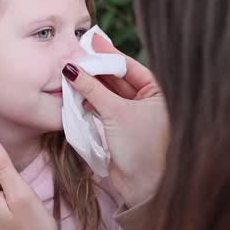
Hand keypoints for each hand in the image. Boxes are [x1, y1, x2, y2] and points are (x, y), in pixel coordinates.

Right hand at [65, 37, 168, 208]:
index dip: (108, 55)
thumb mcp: (116, 113)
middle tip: (75, 58)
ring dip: (91, 86)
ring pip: (108, 93)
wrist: (142, 186)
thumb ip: (92, 89)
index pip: (130, 66)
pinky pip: (103, 108)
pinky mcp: (121, 128)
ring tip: (71, 76)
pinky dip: (91, 102)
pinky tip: (77, 96)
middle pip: (117, 78)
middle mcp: (147, 101)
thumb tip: (71, 69)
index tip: (90, 43)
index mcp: (157, 92)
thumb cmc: (141, 148)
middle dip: (96, 70)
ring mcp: (133, 114)